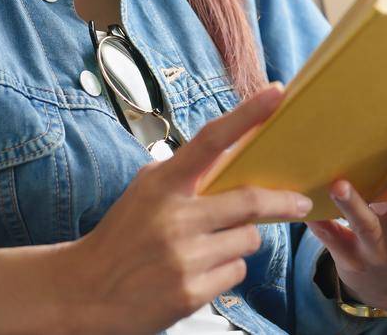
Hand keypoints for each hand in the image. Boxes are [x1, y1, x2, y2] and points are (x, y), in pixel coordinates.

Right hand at [70, 82, 312, 334]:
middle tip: (300, 202)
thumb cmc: (123, 235)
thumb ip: (185, 174)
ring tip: (208, 247)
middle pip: (250, 201)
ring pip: (248, 239)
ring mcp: (183, 257)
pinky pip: (237, 272)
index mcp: (162, 184)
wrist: (86, 291)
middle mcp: (174, 217)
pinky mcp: (190, 293)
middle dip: (282, 202)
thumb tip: (234, 151)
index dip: (246, 114)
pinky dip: (226, 270)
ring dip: (240, 240)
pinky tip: (198, 272)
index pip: (210, 140)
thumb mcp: (146, 191)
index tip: (277, 93)